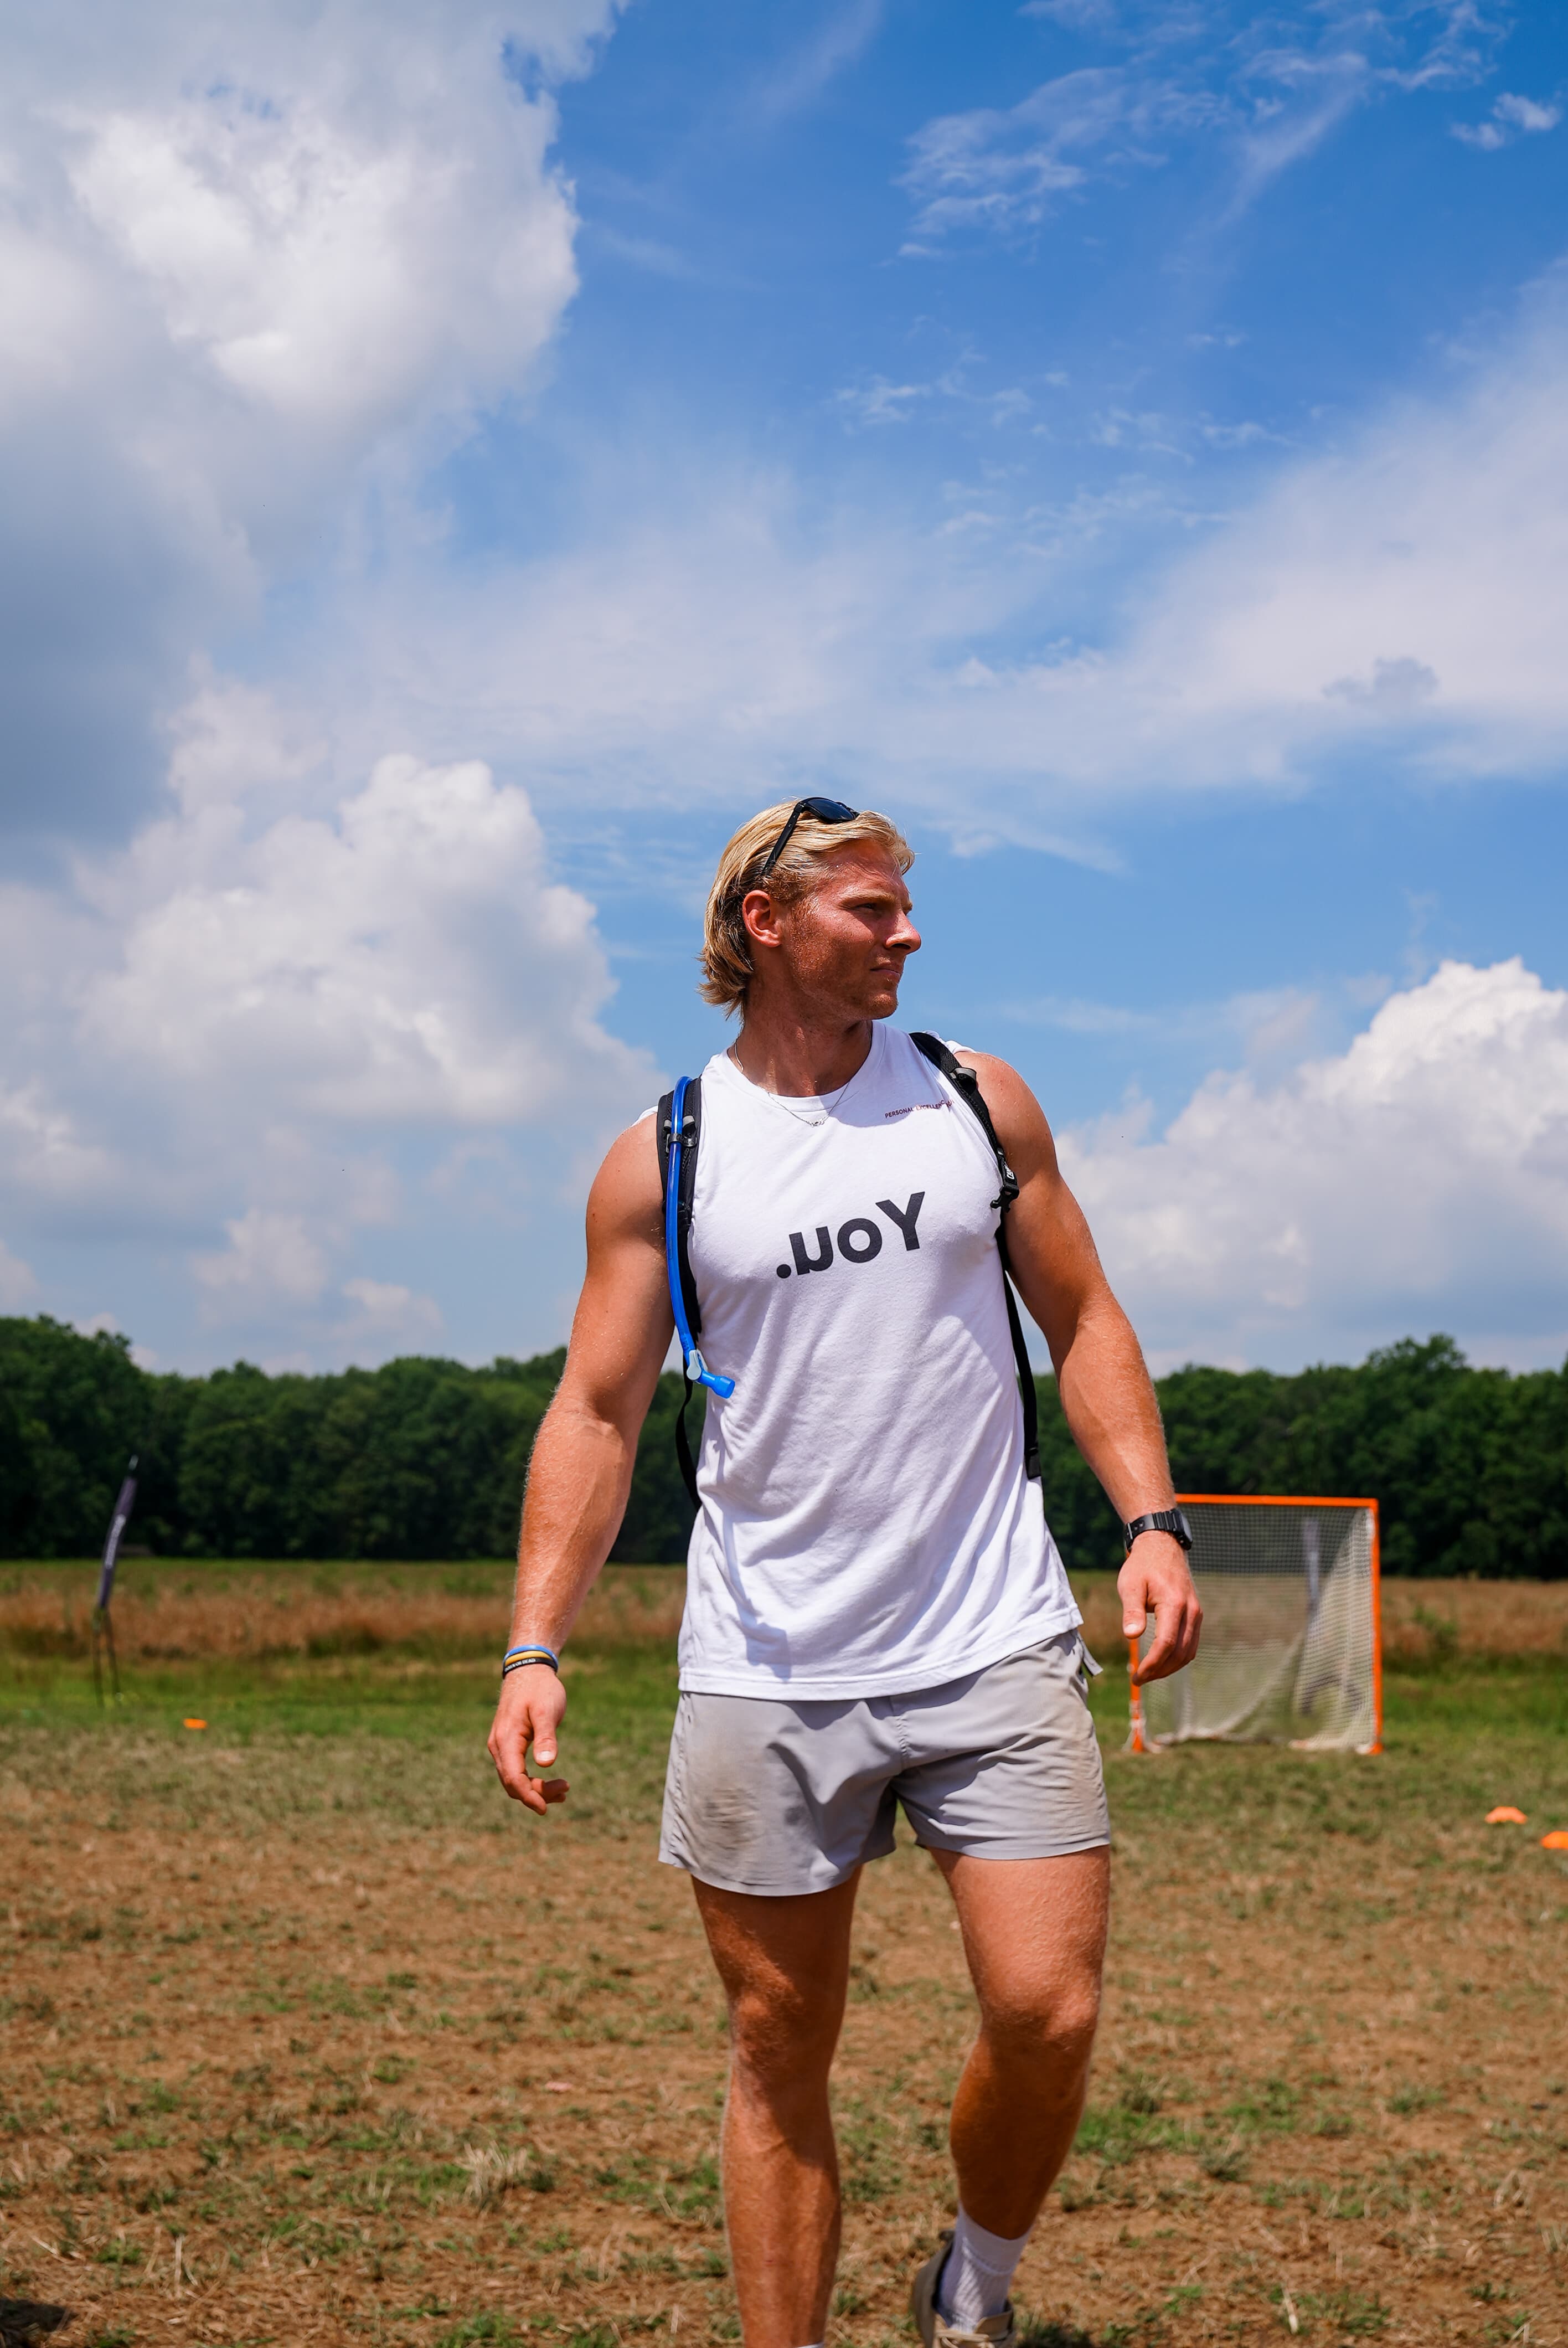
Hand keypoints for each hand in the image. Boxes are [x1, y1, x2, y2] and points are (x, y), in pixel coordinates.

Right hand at [487, 1665, 570, 1816]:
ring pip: (514, 1779)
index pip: (513, 1779)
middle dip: (537, 1794)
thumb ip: (546, 1736)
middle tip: (566, 1790)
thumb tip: (547, 1764)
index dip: (529, 1796)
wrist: (528, 1670)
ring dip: (536, 1789)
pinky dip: (532, 1780)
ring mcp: (501, 1746)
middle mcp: (498, 1746)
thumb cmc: (540, 1689)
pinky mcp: (508, 1745)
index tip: (545, 1808)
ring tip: (564, 1789)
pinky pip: (516, 1770)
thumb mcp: (546, 1710)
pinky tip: (551, 1781)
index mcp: (506, 1739)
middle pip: (513, 1784)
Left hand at [1119, 1533, 1201, 1684]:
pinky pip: (1191, 1644)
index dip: (1152, 1664)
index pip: (1166, 1644)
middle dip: (1160, 1671)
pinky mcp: (1196, 1615)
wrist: (1162, 1547)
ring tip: (1149, 1674)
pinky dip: (1178, 1658)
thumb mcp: (1130, 1585)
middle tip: (1139, 1680)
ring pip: (1189, 1652)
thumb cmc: (1142, 1566)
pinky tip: (1161, 1662)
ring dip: (1170, 1668)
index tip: (1137, 1677)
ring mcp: (1196, 1614)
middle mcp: (1191, 1611)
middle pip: (1180, 1653)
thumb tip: (1131, 1635)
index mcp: (1174, 1603)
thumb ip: (1132, 1610)